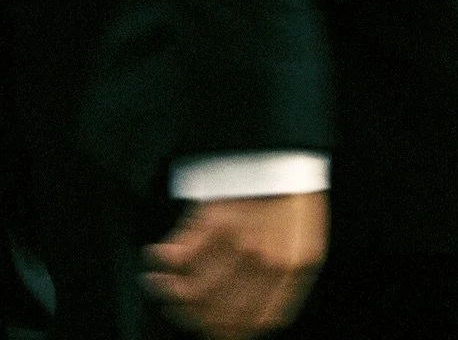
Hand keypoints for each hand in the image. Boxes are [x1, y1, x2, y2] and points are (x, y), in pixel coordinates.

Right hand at [143, 193, 328, 338]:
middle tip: (176, 307)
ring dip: (170, 291)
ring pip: (198, 289)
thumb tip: (251, 297)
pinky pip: (183, 253)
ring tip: (156, 283)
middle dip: (194, 315)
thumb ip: (283, 268)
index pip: (260, 320)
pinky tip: (154, 256)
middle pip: (224, 311)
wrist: (281, 137)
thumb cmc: (289, 182)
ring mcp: (241, 241)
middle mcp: (268, 262)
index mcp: (295, 267)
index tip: (212, 328)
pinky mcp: (216, 216)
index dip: (232, 329)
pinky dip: (163, 260)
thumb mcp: (303, 231)